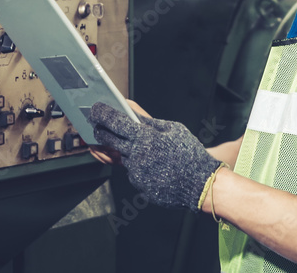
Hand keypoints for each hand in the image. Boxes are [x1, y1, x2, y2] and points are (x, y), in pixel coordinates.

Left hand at [88, 102, 221, 209]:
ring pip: (123, 157)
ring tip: (148, 151)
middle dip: (101, 131)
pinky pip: (134, 173)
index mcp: (145, 137)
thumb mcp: (172, 129)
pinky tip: (155, 167)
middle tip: (98, 126)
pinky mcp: (139, 186)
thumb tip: (129, 109)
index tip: (95, 109)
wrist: (201, 184)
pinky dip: (140, 167)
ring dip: (127, 151)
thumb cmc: (189, 153)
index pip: (116, 121)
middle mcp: (136, 155)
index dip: (103, 114)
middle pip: (109, 140)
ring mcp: (136, 173)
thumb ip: (148, 120)